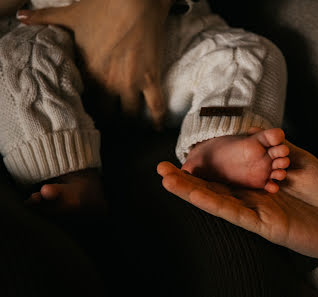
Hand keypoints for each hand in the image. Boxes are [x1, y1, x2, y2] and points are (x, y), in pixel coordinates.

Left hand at [17, 0, 172, 125]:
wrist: (135, 1)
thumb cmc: (103, 6)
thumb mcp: (71, 14)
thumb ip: (47, 19)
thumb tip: (23, 17)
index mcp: (87, 71)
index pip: (82, 101)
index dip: (84, 110)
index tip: (86, 115)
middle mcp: (108, 83)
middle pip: (106, 115)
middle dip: (107, 122)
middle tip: (109, 124)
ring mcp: (131, 83)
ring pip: (129, 116)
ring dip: (129, 124)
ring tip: (130, 128)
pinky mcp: (151, 79)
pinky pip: (156, 106)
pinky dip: (158, 119)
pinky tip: (158, 128)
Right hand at [157, 142, 317, 259]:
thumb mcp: (296, 159)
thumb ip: (273, 147)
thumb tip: (255, 132)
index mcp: (257, 183)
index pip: (223, 174)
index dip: (202, 166)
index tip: (181, 156)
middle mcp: (250, 198)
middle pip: (213, 188)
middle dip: (187, 179)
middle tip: (160, 168)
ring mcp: (254, 212)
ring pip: (216, 201)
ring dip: (190, 192)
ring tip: (166, 179)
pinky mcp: (262, 224)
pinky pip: (231, 212)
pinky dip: (210, 202)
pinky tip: (192, 194)